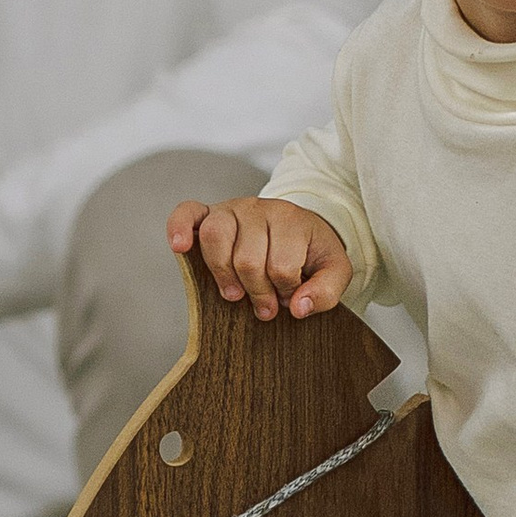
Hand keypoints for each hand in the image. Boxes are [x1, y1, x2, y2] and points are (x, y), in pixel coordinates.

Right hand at [168, 196, 350, 320]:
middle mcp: (260, 208)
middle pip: (247, 258)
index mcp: (293, 220)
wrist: (299, 227)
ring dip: (224, 274)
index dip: (285, 290)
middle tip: (266, 304)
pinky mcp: (209, 213)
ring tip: (235, 294)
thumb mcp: (336, 271)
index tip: (289, 296)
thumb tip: (298, 308)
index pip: (282, 266)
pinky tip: (180, 247)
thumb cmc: (311, 252)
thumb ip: (326, 292)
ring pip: (216, 238)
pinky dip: (179, 228)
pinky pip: (187, 213)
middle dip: (257, 291)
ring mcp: (232, 208)